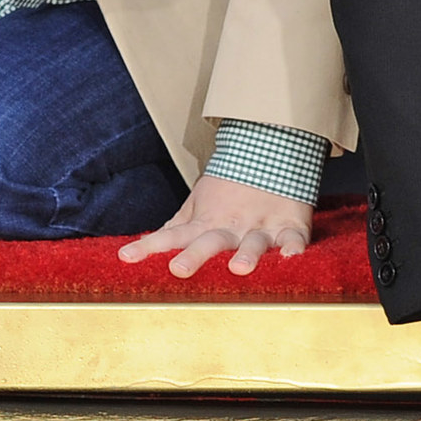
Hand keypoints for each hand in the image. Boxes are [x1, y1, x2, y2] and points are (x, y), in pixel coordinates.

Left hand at [118, 173, 313, 277]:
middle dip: (195, 256)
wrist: (271, 150)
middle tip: (179, 270)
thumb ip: (175, 230)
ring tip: (238, 268)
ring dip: (246, 254)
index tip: (126, 258)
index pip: (172, 237)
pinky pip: (293, 238)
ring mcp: (261, 227)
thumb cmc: (229, 187)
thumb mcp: (198, 206)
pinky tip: (291, 257)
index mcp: (207, 224)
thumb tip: (138, 249)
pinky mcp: (290, 226)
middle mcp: (231, 228)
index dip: (149, 247)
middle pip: (211, 242)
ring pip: (253, 242)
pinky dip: (293, 247)